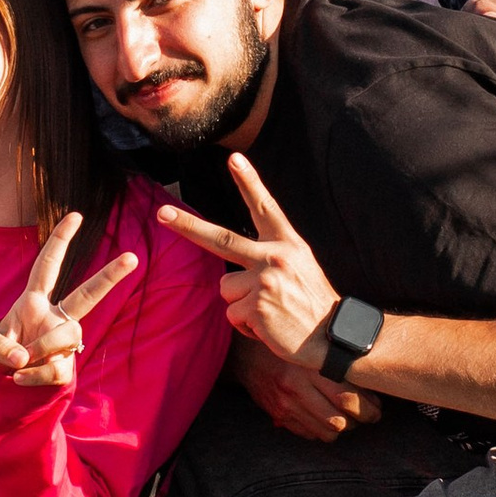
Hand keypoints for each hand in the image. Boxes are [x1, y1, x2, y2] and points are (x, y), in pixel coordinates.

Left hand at [0, 211, 140, 390]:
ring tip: (20, 363)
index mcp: (33, 302)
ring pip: (68, 336)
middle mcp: (54, 318)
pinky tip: (19, 378)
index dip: (60, 240)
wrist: (2, 383)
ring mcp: (64, 343)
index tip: (76, 215)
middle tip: (132, 257)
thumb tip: (22, 357)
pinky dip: (34, 376)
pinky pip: (56, 369)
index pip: (48, 266)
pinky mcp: (65, 368)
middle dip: (109, 276)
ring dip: (43, 348)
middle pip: (87, 294)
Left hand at [157, 155, 342, 370]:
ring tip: (270, 312)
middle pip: (220, 239)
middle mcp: (275, 256)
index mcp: (288, 244)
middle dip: (187, 225)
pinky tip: (270, 327)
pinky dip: (247, 326)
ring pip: (226, 289)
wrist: (333, 338)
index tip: (234, 158)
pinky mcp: (256, 306)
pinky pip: (233, 315)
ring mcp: (265, 280)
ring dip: (241, 305)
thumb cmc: (312, 305)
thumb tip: (231, 270)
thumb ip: (270, 257)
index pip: (264, 208)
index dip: (249, 182)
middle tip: (162, 213)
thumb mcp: (299, 268)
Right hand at [231, 332, 377, 439]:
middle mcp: (296, 386)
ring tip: (351, 418)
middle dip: (360, 421)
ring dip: (343, 428)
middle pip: (339, 419)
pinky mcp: (278, 413)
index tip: (377, 407)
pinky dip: (323, 430)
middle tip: (370, 415)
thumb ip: (336, 356)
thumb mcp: (311, 342)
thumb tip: (370, 371)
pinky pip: (308, 433)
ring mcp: (285, 403)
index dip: (368, 408)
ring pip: (326, 431)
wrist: (245, 349)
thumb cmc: (287, 341)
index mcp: (308, 366)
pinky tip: (328, 419)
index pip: (346, 397)